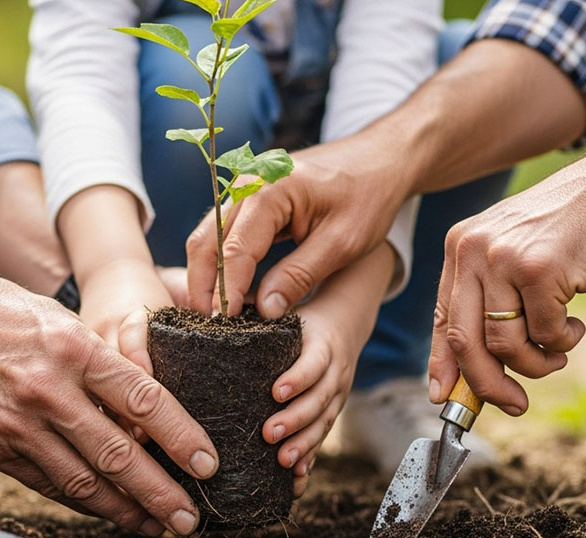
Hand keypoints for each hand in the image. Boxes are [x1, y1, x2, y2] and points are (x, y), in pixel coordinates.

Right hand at [0, 271, 216, 536]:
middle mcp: (48, 392)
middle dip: (161, 494)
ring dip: (126, 511)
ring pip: (84, 483)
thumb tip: (146, 409)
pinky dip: (85, 503)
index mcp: (73, 349)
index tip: (208, 465)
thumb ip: (101, 363)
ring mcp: (18, 426)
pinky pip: (50, 485)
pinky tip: (110, 512)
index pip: (144, 401)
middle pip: (119, 455)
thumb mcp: (59, 319)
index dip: (182, 438)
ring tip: (157, 526)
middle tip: (190, 519)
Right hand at [185, 137, 407, 317]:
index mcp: (270, 190)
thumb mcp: (342, 242)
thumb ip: (300, 275)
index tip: (226, 325)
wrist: (380, 160)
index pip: (235, 249)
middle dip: (204, 286)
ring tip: (216, 317)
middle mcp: (248, 185)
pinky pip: (224, 235)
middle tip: (210, 328)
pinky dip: (221, 264)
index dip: (227, 290)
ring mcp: (245, 191)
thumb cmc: (368, 196)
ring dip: (208, 277)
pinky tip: (230, 293)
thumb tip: (265, 310)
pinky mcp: (251, 201)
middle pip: (206, 241)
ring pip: (208, 238)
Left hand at [261, 244, 395, 496]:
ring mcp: (337, 395)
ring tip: (283, 462)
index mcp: (322, 344)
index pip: (314, 363)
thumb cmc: (301, 318)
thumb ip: (260, 312)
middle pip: (319, 400)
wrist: (344, 324)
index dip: (297, 378)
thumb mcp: (287, 311)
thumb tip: (219, 314)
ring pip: (324, 423)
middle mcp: (335, 372)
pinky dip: (312, 457)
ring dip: (304, 444)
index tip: (275, 392)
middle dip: (295, 420)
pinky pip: (323, 437)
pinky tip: (298, 478)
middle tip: (268, 435)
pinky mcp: (333, 411)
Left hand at [428, 161, 585, 414]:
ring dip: (535, 364)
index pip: (441, 318)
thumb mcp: (515, 252)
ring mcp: (504, 259)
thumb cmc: (572, 227)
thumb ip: (490, 297)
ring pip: (504, 344)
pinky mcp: (540, 270)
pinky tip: (575, 325)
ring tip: (556, 355)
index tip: (447, 397)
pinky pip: (544, 334)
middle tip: (513, 404)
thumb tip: (471, 366)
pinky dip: (562, 343)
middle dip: (486, 384)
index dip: (444, 364)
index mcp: (460, 246)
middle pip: (464, 339)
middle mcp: (472, 251)